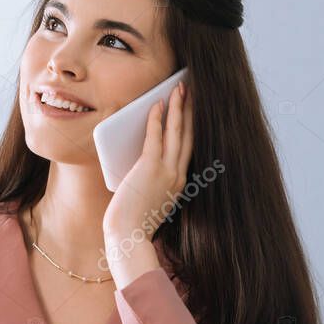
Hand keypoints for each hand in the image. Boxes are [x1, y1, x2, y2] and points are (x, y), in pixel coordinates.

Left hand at [102, 80, 193, 242]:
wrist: (128, 235)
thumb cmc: (134, 220)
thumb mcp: (151, 197)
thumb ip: (153, 180)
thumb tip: (146, 160)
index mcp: (179, 182)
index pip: (189, 147)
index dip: (193, 125)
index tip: (194, 109)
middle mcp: (178, 174)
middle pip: (188, 134)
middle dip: (191, 109)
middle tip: (193, 89)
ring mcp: (167, 171)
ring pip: (177, 131)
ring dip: (179, 106)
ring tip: (180, 87)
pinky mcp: (151, 168)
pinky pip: (156, 136)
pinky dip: (157, 118)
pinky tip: (157, 104)